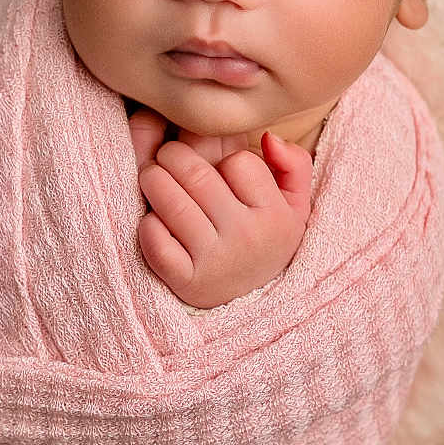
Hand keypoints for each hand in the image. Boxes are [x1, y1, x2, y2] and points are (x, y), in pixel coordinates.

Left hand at [128, 107, 312, 308]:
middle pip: (197, 176)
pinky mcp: (186, 282)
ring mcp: (214, 262)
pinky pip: (156, 242)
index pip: (240, 162)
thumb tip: (269, 138)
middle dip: (173, 155)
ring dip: (153, 180)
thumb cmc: (268, 239)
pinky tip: (155, 220)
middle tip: (167, 156)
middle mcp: (246, 238)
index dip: (226, 159)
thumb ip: (294, 163)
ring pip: (172, 203)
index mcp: (275, 216)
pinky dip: (148, 225)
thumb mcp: (295, 205)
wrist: (257, 307)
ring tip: (152, 176)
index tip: (220, 170)